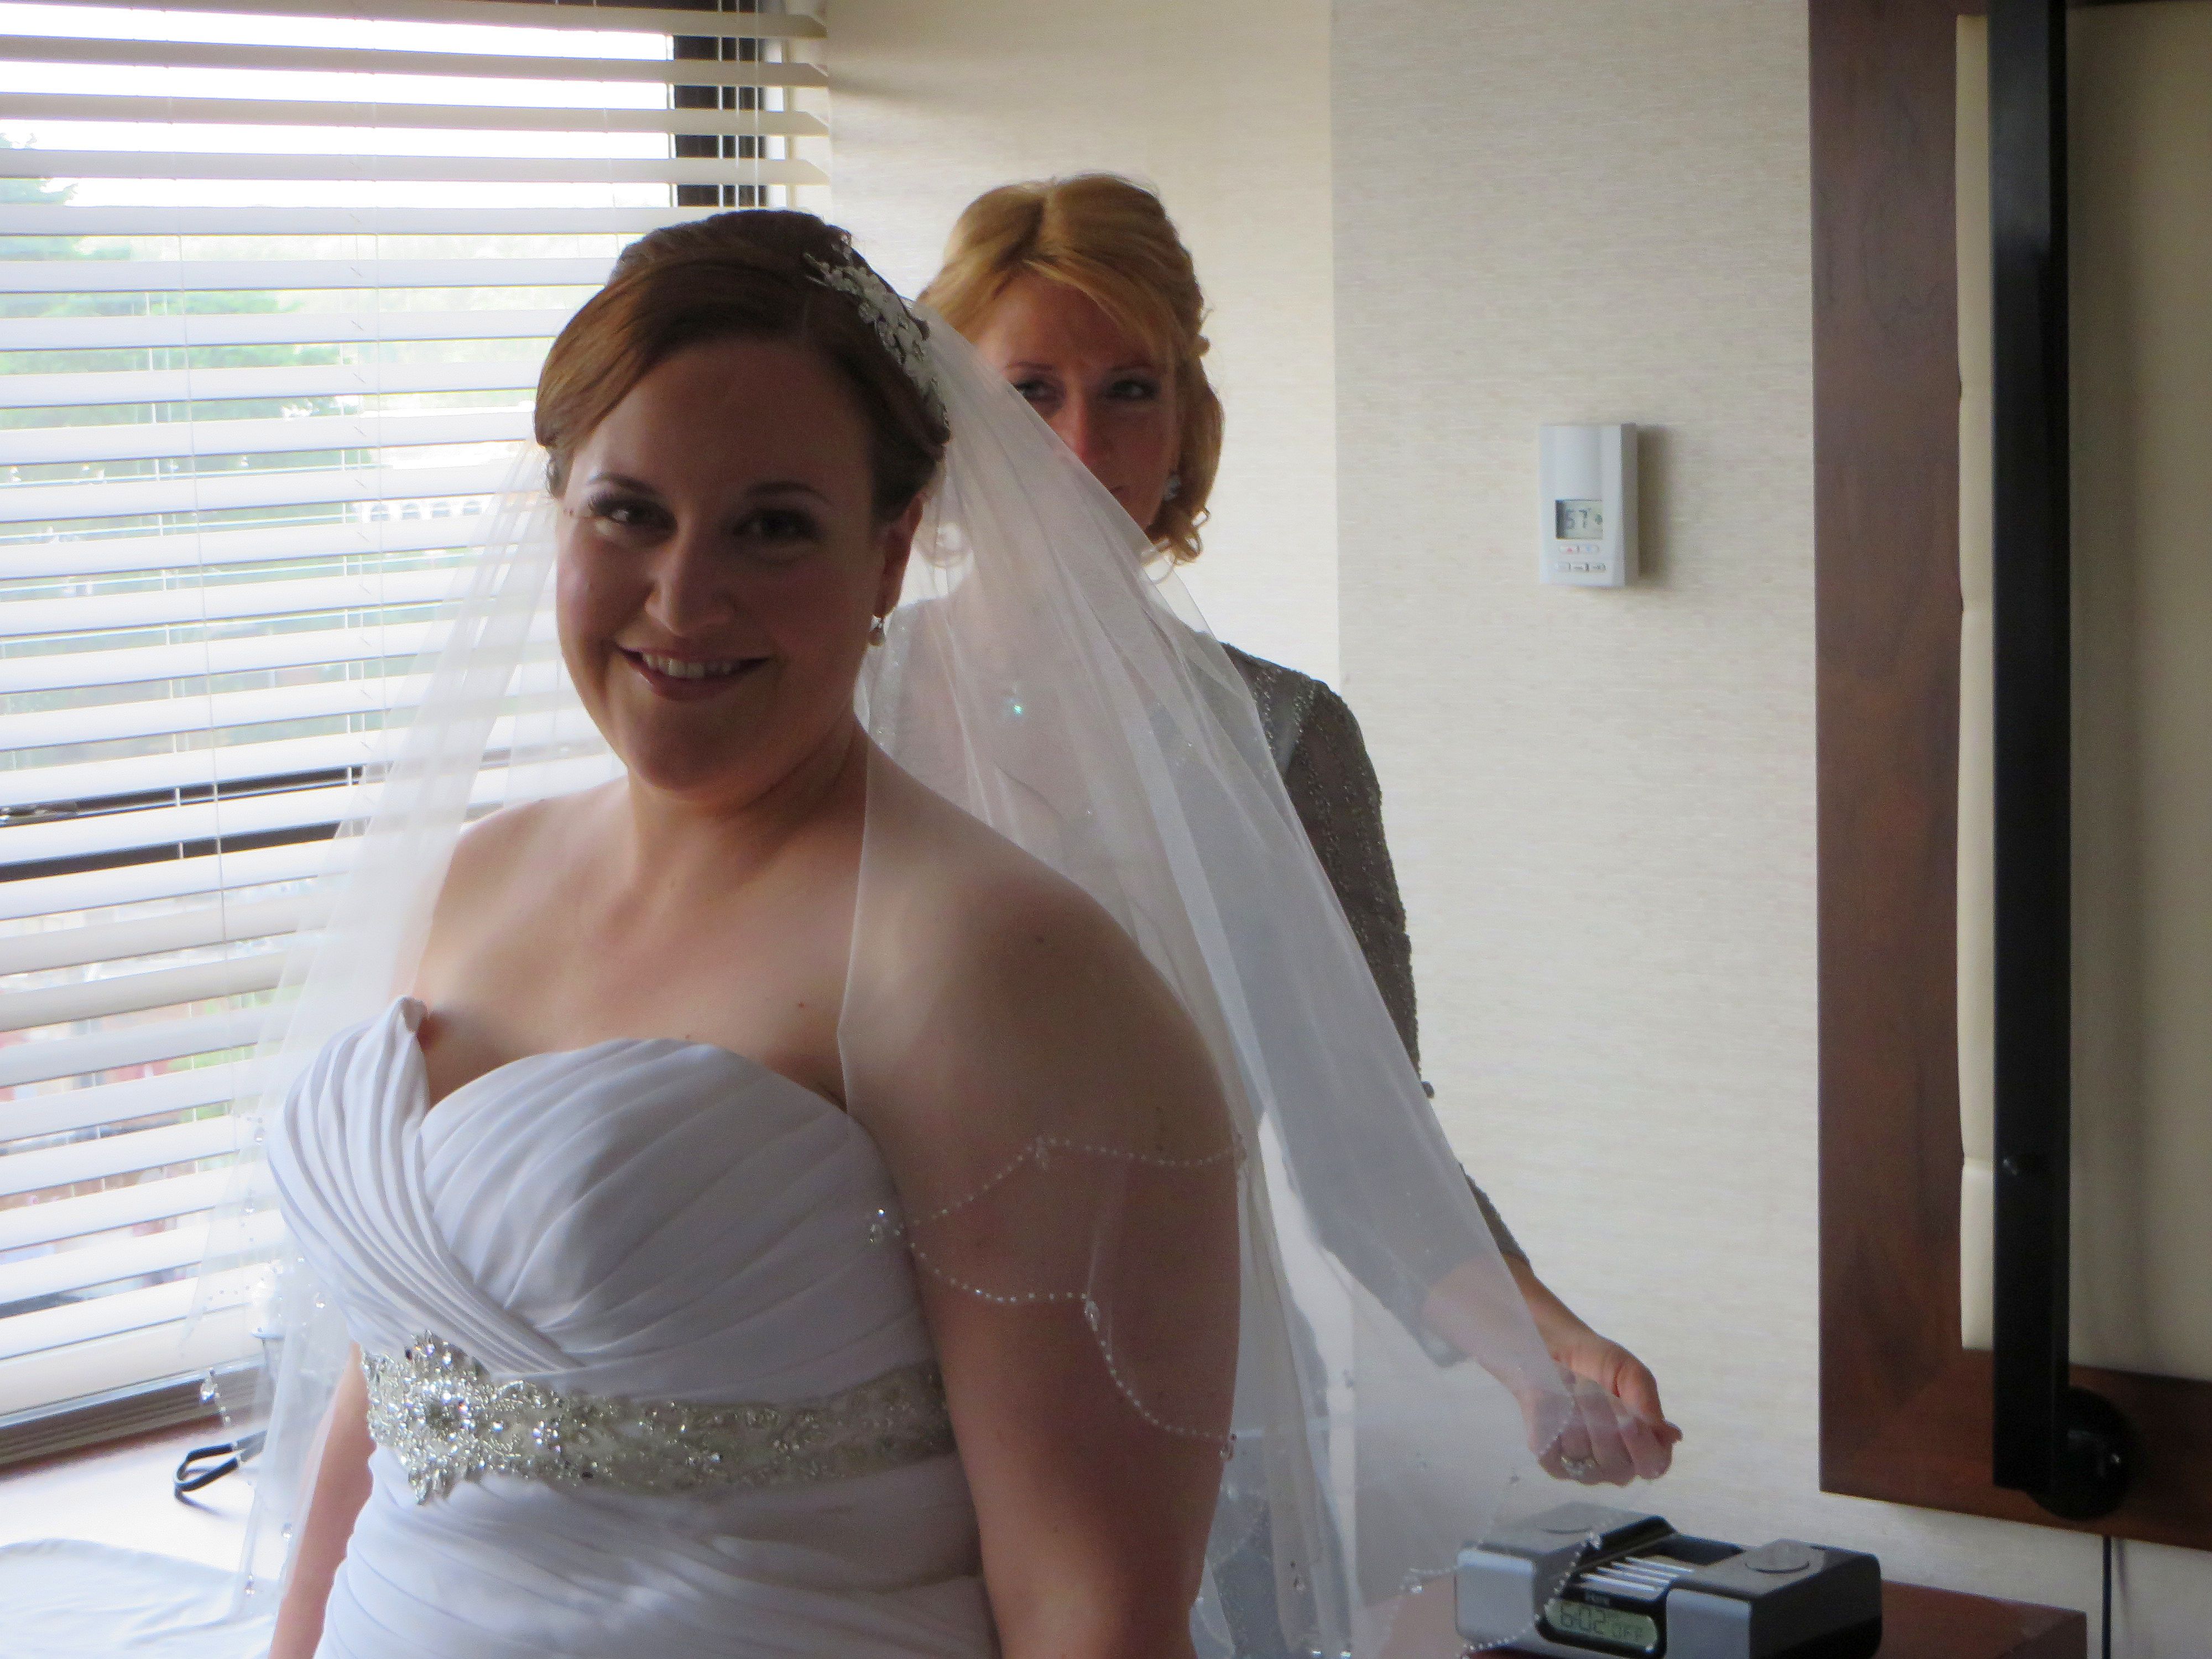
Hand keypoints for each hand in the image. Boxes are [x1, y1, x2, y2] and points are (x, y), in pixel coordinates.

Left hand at [1510, 1258, 1679, 1484]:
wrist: (1554, 1349)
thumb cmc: (1598, 1363)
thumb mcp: (1630, 1372)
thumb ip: (1648, 1403)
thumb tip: (1671, 1436)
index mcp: (1644, 1445)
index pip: (1653, 1465)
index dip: (1641, 1446)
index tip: (1628, 1419)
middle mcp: (1617, 1465)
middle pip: (1617, 1466)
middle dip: (1604, 1424)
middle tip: (1594, 1392)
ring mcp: (1584, 1468)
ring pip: (1584, 1456)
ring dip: (1577, 1417)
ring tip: (1573, 1392)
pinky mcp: (1553, 1463)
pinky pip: (1555, 1455)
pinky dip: (1554, 1423)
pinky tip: (1556, 1405)